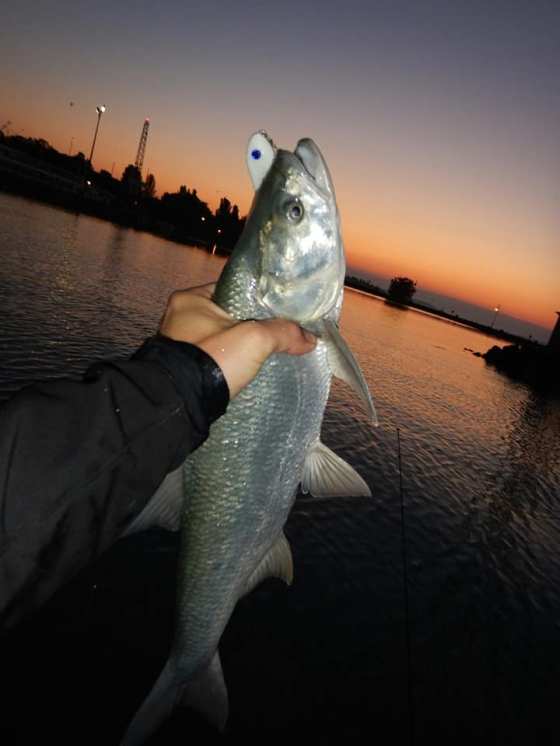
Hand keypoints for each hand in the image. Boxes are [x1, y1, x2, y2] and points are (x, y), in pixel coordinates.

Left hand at [159, 284, 315, 397]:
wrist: (182, 403)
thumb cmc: (213, 358)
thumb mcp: (254, 339)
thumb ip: (284, 332)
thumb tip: (310, 339)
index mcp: (190, 299)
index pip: (234, 289)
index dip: (260, 297)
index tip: (281, 309)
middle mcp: (180, 317)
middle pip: (230, 314)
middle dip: (252, 323)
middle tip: (278, 331)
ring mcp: (181, 343)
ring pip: (224, 337)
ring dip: (242, 344)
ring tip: (269, 350)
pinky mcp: (186, 366)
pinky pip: (217, 356)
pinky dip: (232, 360)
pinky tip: (250, 367)